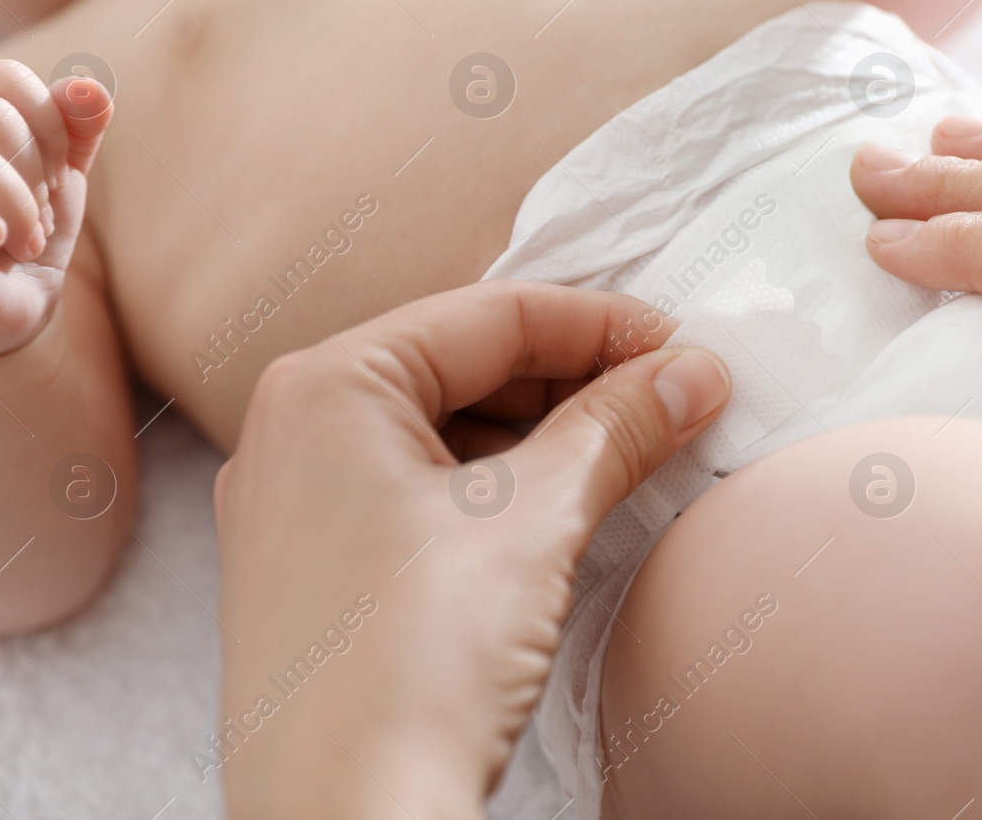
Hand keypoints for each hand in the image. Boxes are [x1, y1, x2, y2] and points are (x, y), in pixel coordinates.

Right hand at [0, 60, 112, 358]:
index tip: (58, 174)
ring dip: (16, 205)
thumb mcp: (61, 180)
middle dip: (38, 168)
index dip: (51, 123)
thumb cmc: (23, 238)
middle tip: (42, 214)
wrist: (2, 318)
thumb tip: (90, 86)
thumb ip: (76, 129)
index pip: (2, 78)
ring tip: (26, 241)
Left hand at [214, 281, 731, 819]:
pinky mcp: (317, 573)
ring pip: (444, 434)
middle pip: (464, 366)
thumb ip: (617, 427)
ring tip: (631, 456)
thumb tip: (689, 375)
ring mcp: (297, 509)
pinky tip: (564, 512)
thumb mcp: (534, 522)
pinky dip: (497, 492)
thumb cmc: (408, 667)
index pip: (489, 314)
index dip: (601, 325)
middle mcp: (293, 433)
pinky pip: (419, 495)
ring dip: (543, 439)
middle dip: (575, 382)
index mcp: (325, 387)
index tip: (683, 349)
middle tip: (671, 402)